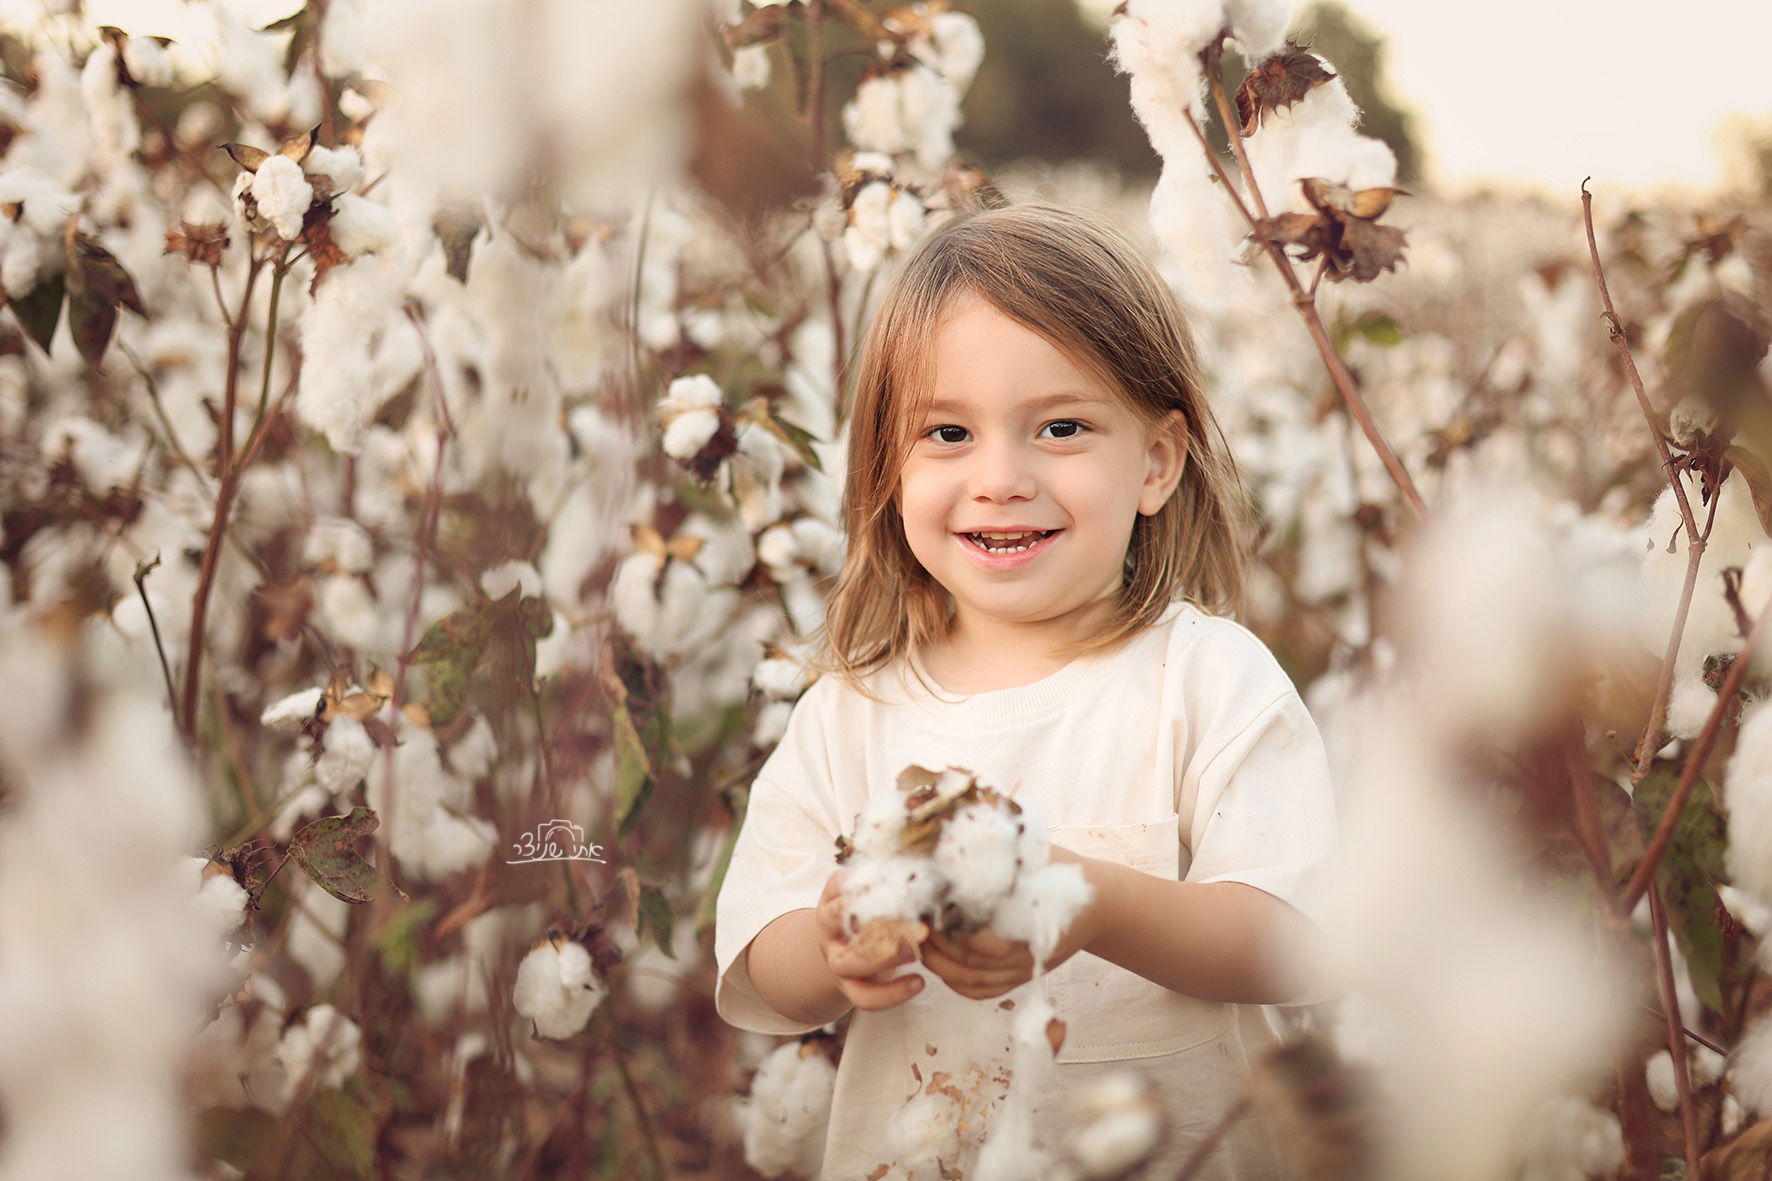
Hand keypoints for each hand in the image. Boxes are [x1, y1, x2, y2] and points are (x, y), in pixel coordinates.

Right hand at [815, 868, 927, 1011]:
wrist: (845, 950)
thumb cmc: (868, 914)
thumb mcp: (873, 893)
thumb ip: (891, 880)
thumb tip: (927, 863)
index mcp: (834, 897)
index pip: (841, 884)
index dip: (867, 882)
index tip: (898, 880)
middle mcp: (829, 928)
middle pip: (840, 920)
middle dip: (876, 918)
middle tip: (913, 920)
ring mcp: (837, 960)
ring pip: (851, 962)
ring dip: (885, 957)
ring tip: (915, 951)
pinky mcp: (850, 987)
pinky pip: (865, 997)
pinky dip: (892, 994)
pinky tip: (918, 982)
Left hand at [920, 844, 1098, 999]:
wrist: (1098, 900)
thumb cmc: (1063, 871)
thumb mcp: (1034, 855)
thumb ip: (999, 853)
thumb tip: (955, 837)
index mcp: (1029, 922)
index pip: (982, 942)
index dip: (949, 929)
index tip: (927, 908)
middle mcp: (1025, 953)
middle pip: (971, 963)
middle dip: (937, 945)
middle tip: (915, 922)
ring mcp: (1023, 969)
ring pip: (974, 981)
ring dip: (941, 965)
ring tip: (920, 940)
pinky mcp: (1022, 976)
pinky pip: (985, 991)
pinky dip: (959, 984)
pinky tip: (940, 966)